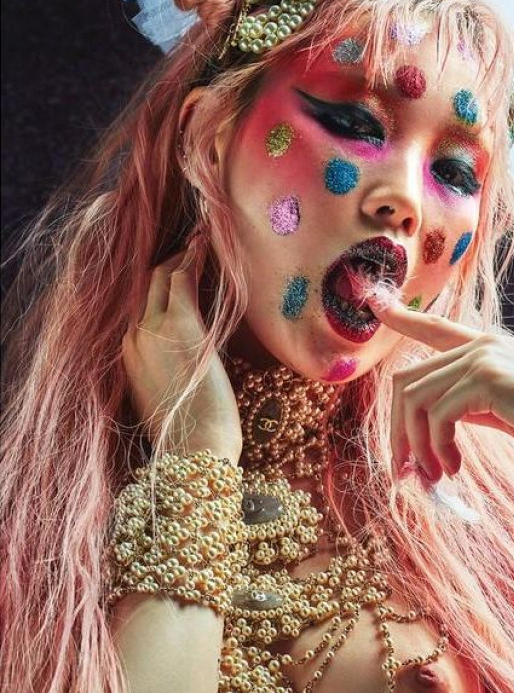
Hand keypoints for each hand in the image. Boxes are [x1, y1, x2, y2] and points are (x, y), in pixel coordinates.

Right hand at [121, 243, 241, 460]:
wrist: (192, 452)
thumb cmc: (189, 436)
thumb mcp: (167, 399)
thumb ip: (167, 371)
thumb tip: (184, 359)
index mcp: (128, 357)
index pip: (139, 308)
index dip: (156, 285)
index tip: (173, 269)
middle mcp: (133, 338)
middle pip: (146, 287)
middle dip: (167, 264)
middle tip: (189, 248)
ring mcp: (151, 330)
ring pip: (161, 277)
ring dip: (181, 255)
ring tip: (201, 240)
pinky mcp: (179, 325)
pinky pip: (183, 277)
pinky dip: (193, 255)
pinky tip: (206, 240)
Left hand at [368, 297, 513, 481]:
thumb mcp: (507, 410)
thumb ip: (473, 403)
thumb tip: (437, 419)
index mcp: (489, 346)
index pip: (436, 328)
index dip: (404, 318)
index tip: (376, 306)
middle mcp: (481, 344)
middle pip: (408, 380)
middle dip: (399, 430)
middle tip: (406, 471)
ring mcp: (483, 357)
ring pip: (415, 399)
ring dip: (416, 446)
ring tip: (434, 477)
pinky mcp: (487, 378)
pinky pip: (435, 415)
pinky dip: (436, 448)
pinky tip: (454, 469)